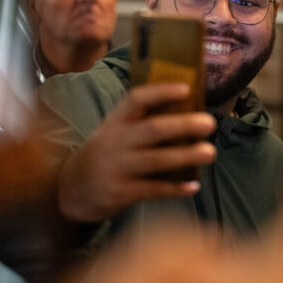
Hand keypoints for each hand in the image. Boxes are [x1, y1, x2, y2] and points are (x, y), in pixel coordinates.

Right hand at [57, 82, 216, 221]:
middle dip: (183, 125)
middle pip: (152, 129)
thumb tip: (189, 111)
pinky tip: (194, 185)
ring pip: (155, 160)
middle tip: (210, 122)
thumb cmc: (106, 155)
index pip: (136, 99)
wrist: (71, 190)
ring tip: (210, 152)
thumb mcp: (115, 133)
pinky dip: (174, 188)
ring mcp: (115, 168)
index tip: (186, 89)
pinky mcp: (118, 193)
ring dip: (185, 156)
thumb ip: (142, 123)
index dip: (161, 92)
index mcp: (114, 121)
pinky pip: (152, 190)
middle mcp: (113, 142)